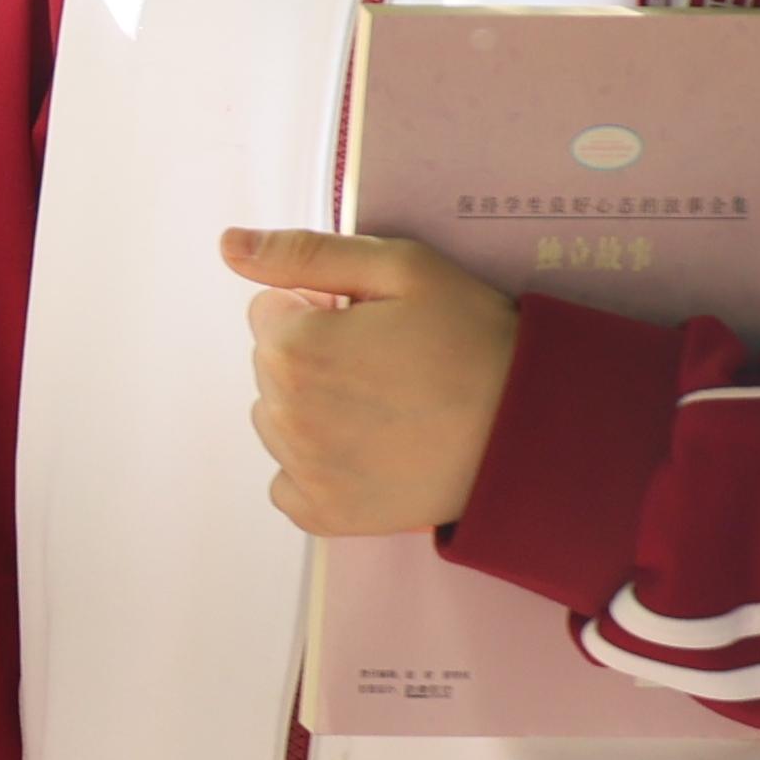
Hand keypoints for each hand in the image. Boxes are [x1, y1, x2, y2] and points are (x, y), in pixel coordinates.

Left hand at [225, 226, 519, 534]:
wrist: (530, 431)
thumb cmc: (472, 340)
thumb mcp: (401, 269)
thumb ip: (304, 253)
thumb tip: (229, 246)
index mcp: (291, 347)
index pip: (269, 311)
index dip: (320, 308)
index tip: (372, 323)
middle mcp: (283, 412)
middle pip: (271, 366)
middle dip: (314, 356)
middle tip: (388, 364)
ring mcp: (302, 469)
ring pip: (278, 419)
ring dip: (312, 408)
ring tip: (384, 406)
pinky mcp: (324, 513)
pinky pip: (288, 482)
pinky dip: (316, 468)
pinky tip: (367, 451)